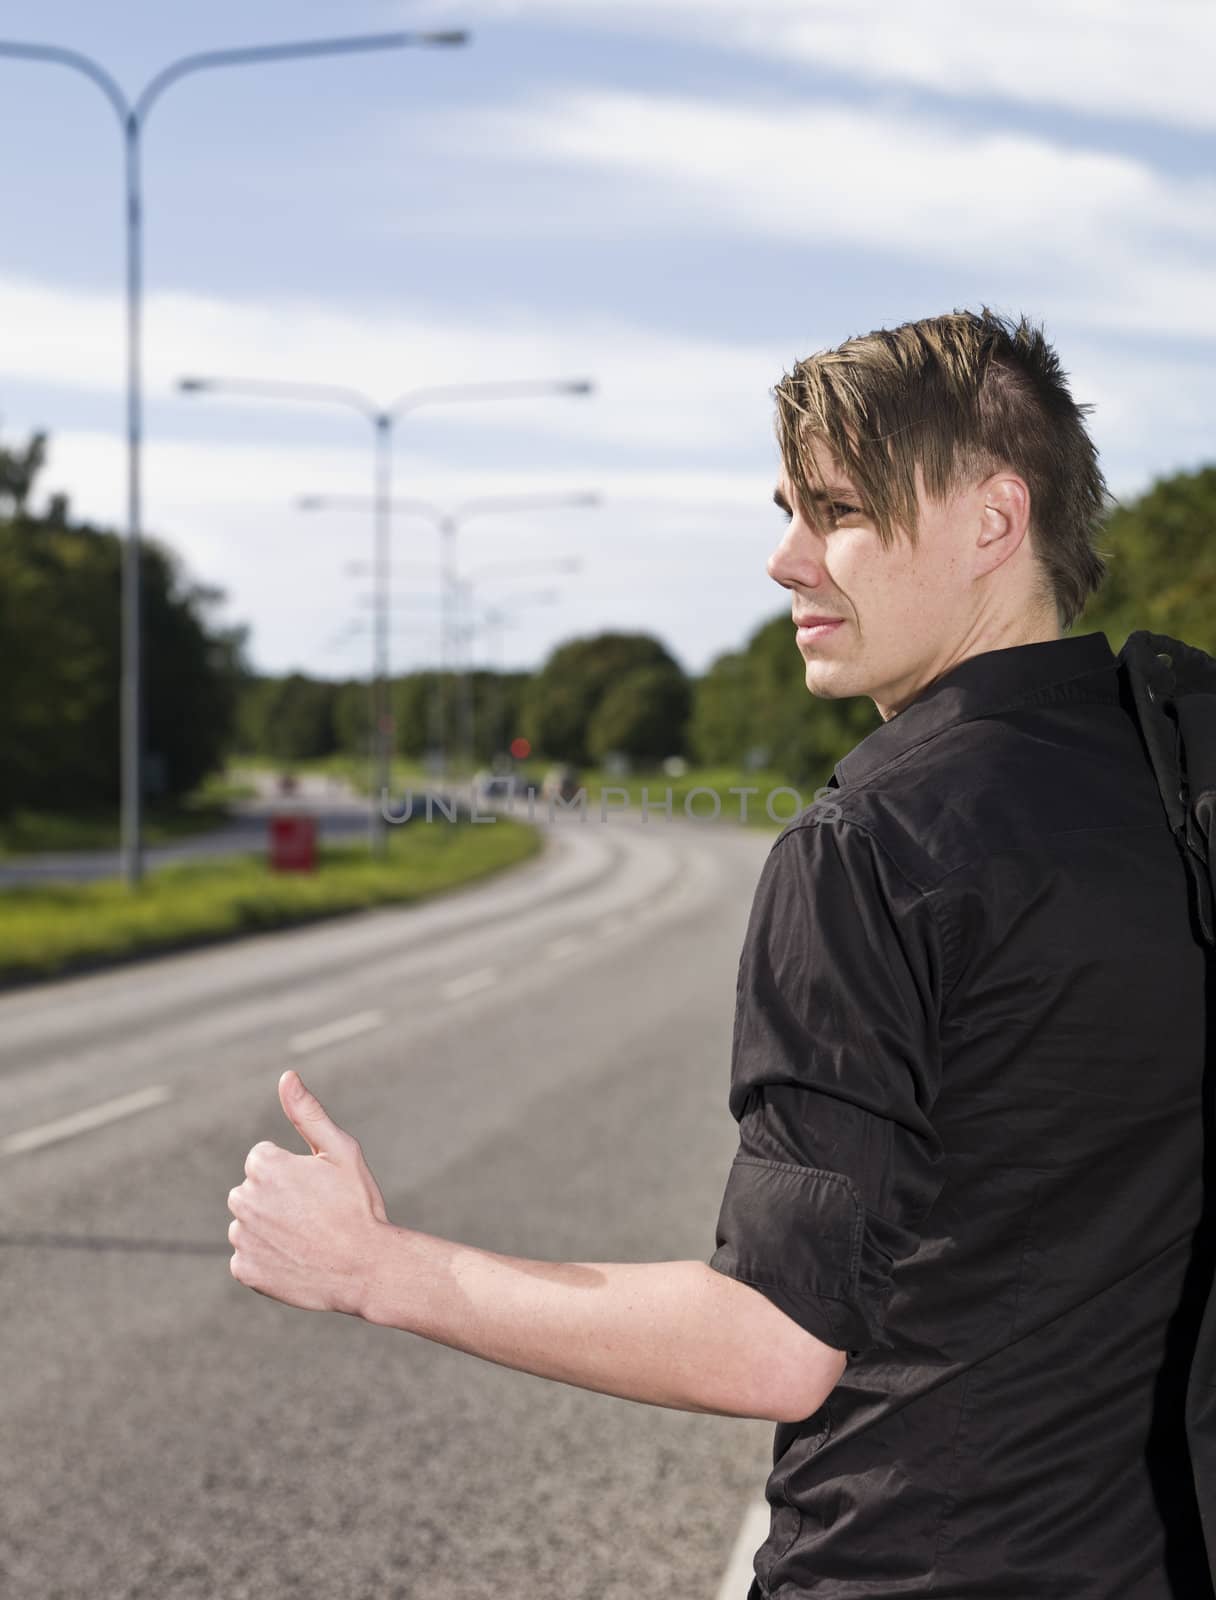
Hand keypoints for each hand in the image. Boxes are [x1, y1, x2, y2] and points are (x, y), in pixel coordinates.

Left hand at [227, 1069, 389, 1316]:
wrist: (366, 1268)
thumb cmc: (357, 1206)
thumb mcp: (341, 1152)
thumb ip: (308, 1113)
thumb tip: (287, 1076)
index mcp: (265, 1166)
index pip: (262, 1159)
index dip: (292, 1172)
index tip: (316, 1188)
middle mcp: (245, 1200)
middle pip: (251, 1190)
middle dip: (275, 1197)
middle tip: (313, 1214)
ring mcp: (242, 1238)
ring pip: (248, 1223)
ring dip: (268, 1228)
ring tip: (306, 1238)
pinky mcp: (243, 1270)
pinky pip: (247, 1256)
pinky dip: (266, 1258)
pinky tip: (295, 1259)